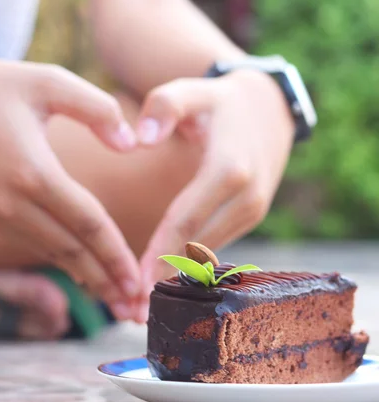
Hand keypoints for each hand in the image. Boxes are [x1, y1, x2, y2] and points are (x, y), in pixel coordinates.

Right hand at [0, 58, 140, 314]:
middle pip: (72, 252)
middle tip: (135, 309)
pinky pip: (34, 246)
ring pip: (52, 254)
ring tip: (117, 301)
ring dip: (88, 279)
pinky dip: (64, 264)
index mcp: (33, 172)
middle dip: (107, 281)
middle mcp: (13, 203)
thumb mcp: (46, 81)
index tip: (139, 281)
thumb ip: (95, 109)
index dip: (117, 255)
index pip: (88, 225)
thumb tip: (131, 144)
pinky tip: (85, 275)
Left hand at [136, 69, 293, 316]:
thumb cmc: (219, 103)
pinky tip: (165, 280)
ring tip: (142, 304)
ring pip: (210, 254)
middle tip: (131, 311)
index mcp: (230, 169)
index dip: (160, 253)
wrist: (269, 111)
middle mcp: (247, 197)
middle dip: (165, 279)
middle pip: (198, 247)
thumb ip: (163, 107)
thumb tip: (138, 140)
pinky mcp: (251, 217)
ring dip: (178, 280)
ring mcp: (253, 211)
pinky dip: (192, 266)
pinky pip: (217, 246)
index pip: (187, 220)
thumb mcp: (192, 90)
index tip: (135, 282)